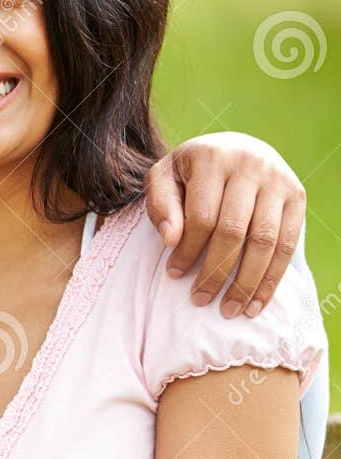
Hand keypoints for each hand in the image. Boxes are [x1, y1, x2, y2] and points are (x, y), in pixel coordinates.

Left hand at [143, 133, 304, 318]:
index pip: (202, 216)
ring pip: (265, 241)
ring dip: (248, 282)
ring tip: (229, 310)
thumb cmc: (190, 172)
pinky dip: (272, 278)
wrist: (235, 148)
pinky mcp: (297, 197)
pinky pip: (288, 244)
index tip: (174, 274)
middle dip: (216, 271)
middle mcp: (250, 166)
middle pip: (234, 231)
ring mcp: (278, 182)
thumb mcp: (164, 177)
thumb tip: (171, 240)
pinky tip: (256, 302)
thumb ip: (161, 204)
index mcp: (212, 158)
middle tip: (199, 300)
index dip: (188, 250)